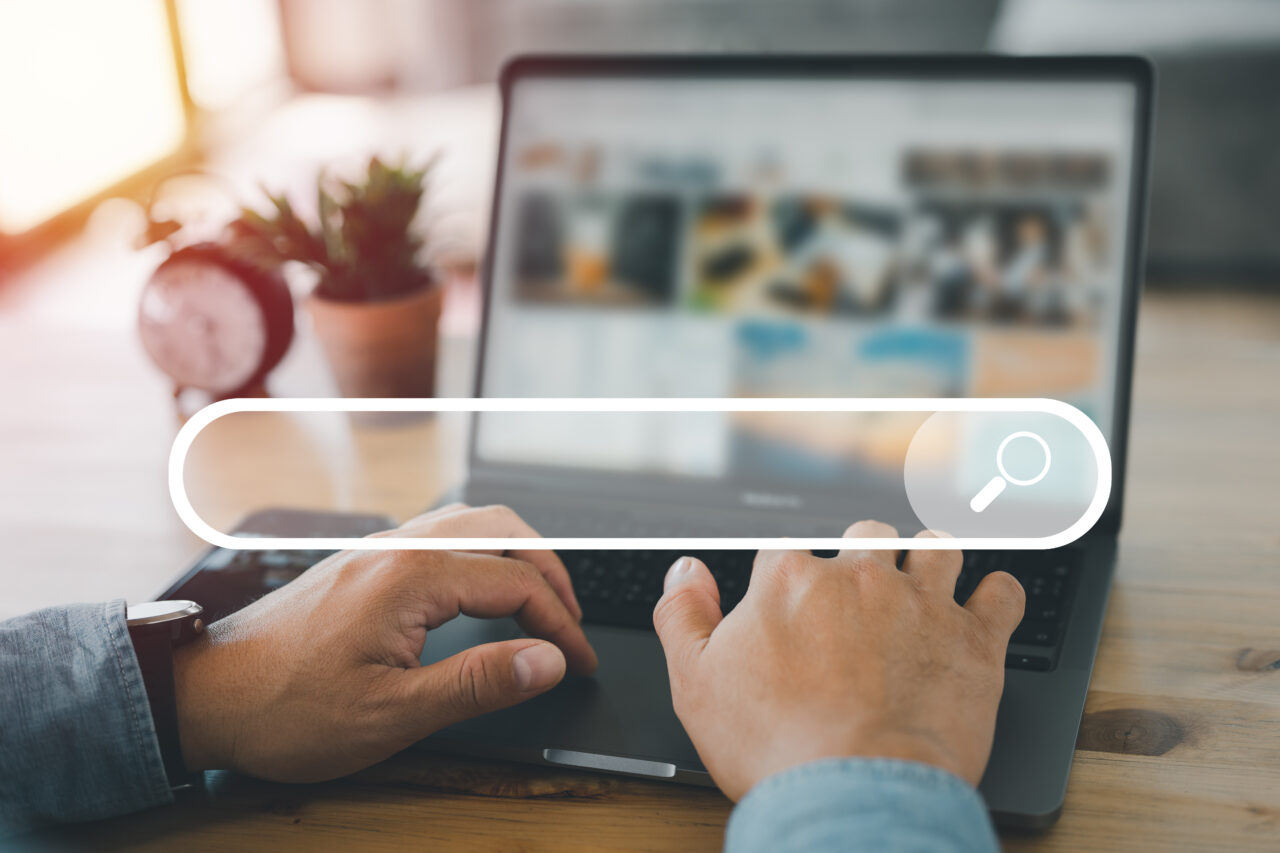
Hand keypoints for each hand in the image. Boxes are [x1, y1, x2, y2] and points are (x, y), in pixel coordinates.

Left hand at [172, 504, 595, 781]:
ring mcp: (377, 550)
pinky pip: (440, 535)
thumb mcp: (392, 713)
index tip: (578, 663)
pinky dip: (481, 554)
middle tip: (572, 621)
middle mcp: (397, 548)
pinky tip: (479, 589)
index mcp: (412, 577)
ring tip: (539, 600)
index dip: (559, 625)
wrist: (206, 693)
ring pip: (470, 523)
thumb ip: (478, 683)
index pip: (516, 583)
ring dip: (516, 555)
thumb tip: (548, 660)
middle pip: (502, 529)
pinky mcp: (362, 563)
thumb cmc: (287, 708)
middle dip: (550, 571)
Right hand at [653, 520, 1024, 799]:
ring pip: (938, 547)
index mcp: (790, 580)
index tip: (794, 602)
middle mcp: (859, 577)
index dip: (790, 577)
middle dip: (865, 554)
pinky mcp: (974, 640)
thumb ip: (683, 616)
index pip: (789, 551)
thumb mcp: (695, 683)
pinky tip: (987, 604)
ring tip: (927, 577)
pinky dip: (998, 595)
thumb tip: (684, 572)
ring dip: (932, 557)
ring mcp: (922, 603)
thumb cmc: (774, 745)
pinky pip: (1002, 593)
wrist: (854, 792)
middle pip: (867, 534)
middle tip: (862, 591)